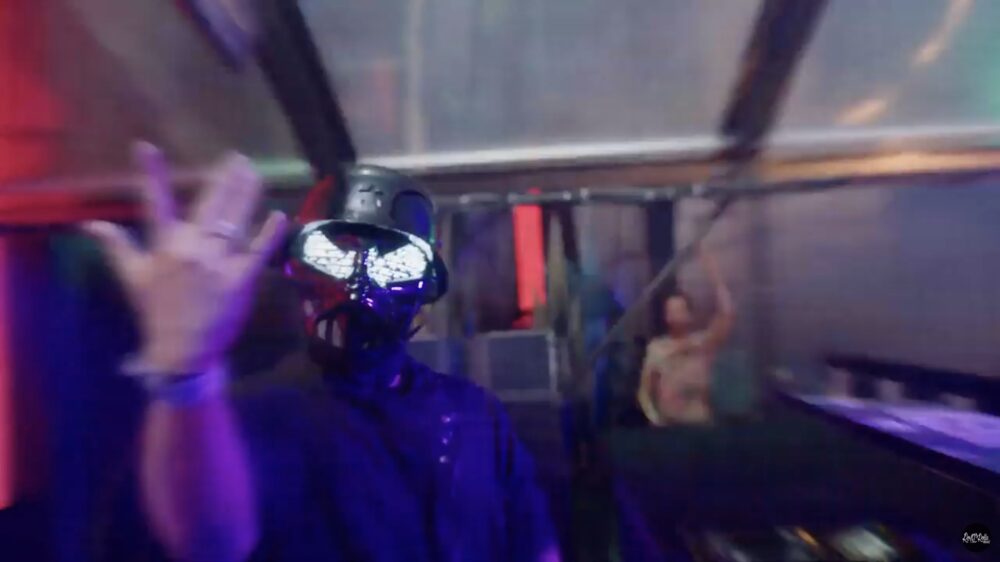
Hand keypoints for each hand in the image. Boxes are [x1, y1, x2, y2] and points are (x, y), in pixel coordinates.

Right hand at [83, 143, 287, 373]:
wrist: (182, 350)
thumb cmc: (158, 312)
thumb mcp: (133, 278)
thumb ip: (116, 247)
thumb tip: (90, 224)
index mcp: (165, 246)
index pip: (154, 203)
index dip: (150, 174)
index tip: (146, 146)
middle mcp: (192, 249)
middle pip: (208, 205)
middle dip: (223, 178)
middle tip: (236, 157)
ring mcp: (218, 263)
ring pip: (234, 221)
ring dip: (246, 194)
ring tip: (254, 173)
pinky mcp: (241, 279)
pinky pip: (258, 252)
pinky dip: (269, 233)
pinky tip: (278, 214)